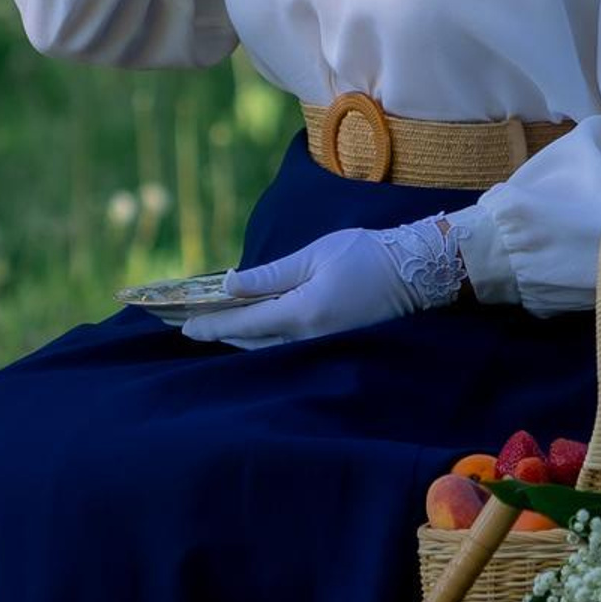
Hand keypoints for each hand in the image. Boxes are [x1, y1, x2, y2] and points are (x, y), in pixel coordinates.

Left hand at [181, 223, 448, 349]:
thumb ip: (269, 276)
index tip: (182, 326)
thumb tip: (228, 286)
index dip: (210, 325)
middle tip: (185, 326)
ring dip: (237, 339)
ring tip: (209, 327)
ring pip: (267, 348)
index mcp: (302, 312)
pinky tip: (248, 330)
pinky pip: (287, 347)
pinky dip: (262, 340)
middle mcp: (310, 336)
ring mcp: (323, 345)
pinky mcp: (333, 344)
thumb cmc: (366, 253)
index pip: (244, 323)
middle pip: (250, 341)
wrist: (418, 270)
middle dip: (217, 333)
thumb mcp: (313, 256)